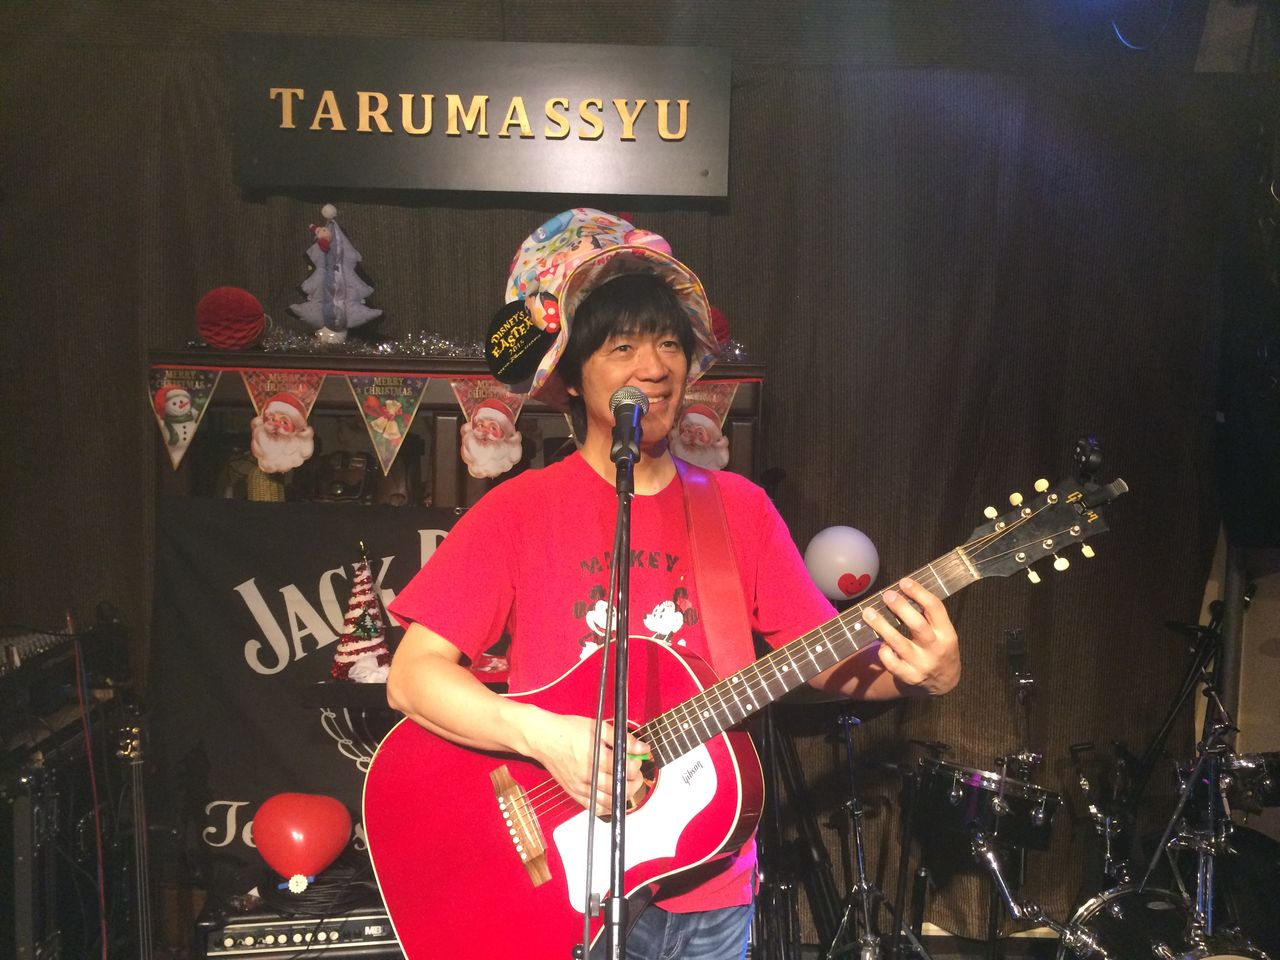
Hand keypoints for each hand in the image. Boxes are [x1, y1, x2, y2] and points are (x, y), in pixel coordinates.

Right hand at [522, 712, 650, 815]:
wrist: (543, 737)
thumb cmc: (567, 730)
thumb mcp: (598, 727)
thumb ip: (622, 739)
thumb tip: (642, 748)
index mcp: (595, 757)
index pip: (625, 769)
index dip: (636, 764)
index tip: (637, 757)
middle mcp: (587, 775)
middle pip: (620, 788)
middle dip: (635, 781)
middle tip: (636, 773)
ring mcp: (579, 787)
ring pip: (609, 802)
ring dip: (624, 795)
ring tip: (626, 783)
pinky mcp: (573, 792)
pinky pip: (593, 808)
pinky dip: (607, 806)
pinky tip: (612, 797)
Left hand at [863, 577, 959, 694]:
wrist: (943, 683)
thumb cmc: (939, 649)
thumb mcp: (943, 633)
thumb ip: (929, 616)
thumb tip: (903, 590)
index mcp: (947, 634)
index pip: (935, 609)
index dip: (919, 593)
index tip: (904, 582)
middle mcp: (936, 649)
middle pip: (917, 625)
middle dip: (900, 608)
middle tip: (887, 595)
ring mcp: (921, 665)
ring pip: (898, 643)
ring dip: (881, 626)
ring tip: (868, 613)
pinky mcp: (908, 676)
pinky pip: (890, 661)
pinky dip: (883, 650)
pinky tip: (881, 642)